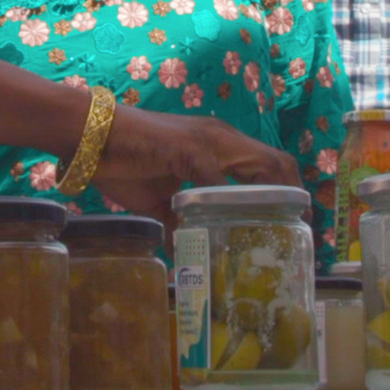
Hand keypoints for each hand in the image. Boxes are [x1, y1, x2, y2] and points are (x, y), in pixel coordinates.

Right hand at [90, 108, 299, 234]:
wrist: (90, 136)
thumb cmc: (125, 161)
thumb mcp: (161, 200)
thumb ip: (180, 220)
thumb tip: (190, 253)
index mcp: (219, 147)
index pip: (270, 165)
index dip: (290, 192)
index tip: (298, 223)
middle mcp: (221, 139)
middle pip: (277, 162)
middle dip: (295, 197)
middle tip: (299, 231)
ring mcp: (207, 141)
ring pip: (260, 164)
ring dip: (274, 199)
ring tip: (281, 229)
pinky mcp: (187, 148)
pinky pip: (216, 178)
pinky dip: (227, 203)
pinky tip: (230, 226)